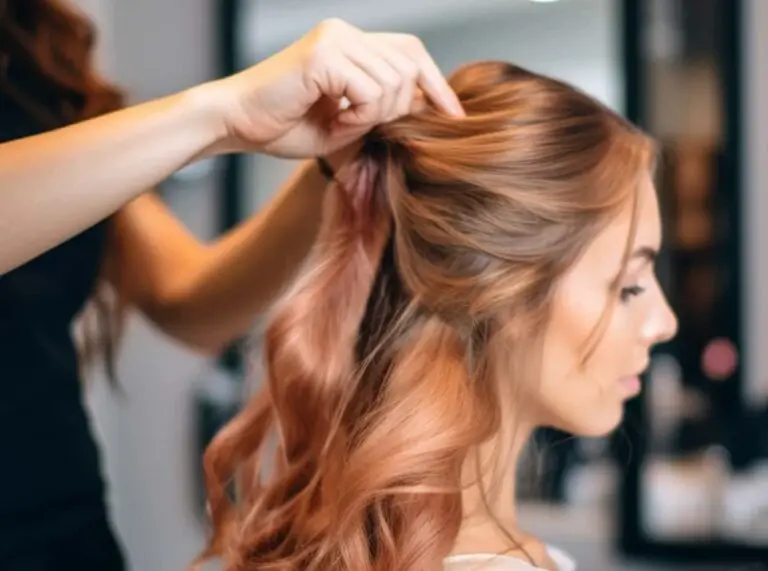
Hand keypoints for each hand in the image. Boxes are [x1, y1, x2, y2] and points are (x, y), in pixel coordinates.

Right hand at [202, 18, 463, 158]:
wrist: (235, 124)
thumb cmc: (282, 126)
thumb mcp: (346, 120)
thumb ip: (381, 108)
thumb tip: (425, 106)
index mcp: (349, 43)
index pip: (410, 51)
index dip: (437, 83)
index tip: (454, 116)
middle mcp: (344, 33)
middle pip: (408, 67)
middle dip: (399, 108)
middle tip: (361, 125)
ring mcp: (334, 39)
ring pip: (394, 81)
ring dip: (375, 115)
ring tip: (343, 123)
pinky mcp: (324, 55)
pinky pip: (370, 92)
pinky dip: (360, 116)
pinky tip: (336, 120)